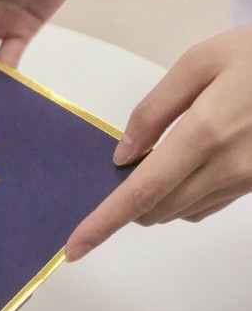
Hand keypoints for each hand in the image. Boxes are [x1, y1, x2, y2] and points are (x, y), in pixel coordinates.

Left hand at [66, 24, 251, 261]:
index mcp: (205, 134)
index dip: (104, 223)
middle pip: (156, 209)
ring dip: (153, 198)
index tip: (76, 247)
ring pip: (180, 210)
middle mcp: (228, 167)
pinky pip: (206, 204)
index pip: (142, 193)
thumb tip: (122, 154)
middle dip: (126, 202)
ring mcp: (247, 180)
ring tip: (154, 156)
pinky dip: (181, 194)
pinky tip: (183, 163)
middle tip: (119, 169)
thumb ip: (154, 111)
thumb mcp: (201, 63)